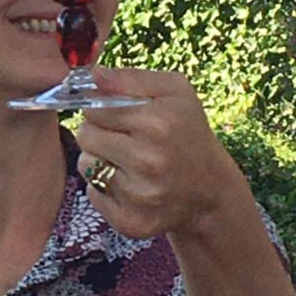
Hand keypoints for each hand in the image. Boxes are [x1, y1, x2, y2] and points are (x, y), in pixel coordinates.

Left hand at [77, 66, 241, 240]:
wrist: (210, 190)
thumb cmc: (188, 131)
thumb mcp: (174, 92)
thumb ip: (131, 78)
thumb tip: (94, 74)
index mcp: (157, 123)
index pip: (94, 108)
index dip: (103, 109)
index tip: (119, 114)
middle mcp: (148, 160)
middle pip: (85, 135)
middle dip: (99, 132)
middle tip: (123, 137)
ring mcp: (139, 195)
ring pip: (85, 165)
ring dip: (99, 159)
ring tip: (127, 160)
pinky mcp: (131, 221)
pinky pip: (92, 193)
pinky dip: (104, 187)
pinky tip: (129, 183)